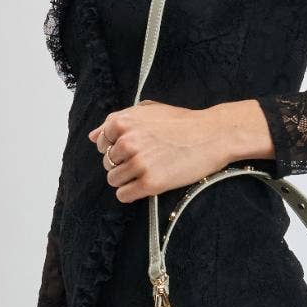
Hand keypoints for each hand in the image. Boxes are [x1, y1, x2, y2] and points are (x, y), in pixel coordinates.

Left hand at [89, 100, 247, 201]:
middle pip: (108, 163)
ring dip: (127, 180)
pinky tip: (147, 185)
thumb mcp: (148, 111)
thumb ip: (118, 121)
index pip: (102, 143)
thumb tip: (93, 136)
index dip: (116, 147)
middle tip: (146, 160)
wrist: (213, 135)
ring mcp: (138, 163)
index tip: (133, 148)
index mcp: (123, 122)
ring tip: (148, 172)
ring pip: (114, 180)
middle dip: (123, 164)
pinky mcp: (150, 183)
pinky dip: (131, 193)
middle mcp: (127, 142)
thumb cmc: (183, 122)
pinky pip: (124, 195)